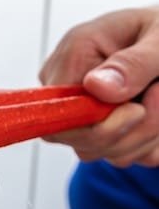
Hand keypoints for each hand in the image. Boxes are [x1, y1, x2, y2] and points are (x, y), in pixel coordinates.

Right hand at [40, 6, 158, 166]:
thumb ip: (132, 63)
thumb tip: (95, 86)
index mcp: (74, 54)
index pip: (59, 111)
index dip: (96, 123)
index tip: (136, 110)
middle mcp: (68, 87)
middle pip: (77, 139)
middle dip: (129, 132)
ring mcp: (78, 112)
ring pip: (98, 151)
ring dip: (142, 137)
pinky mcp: (94, 129)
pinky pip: (115, 154)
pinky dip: (145, 143)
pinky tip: (157, 114)